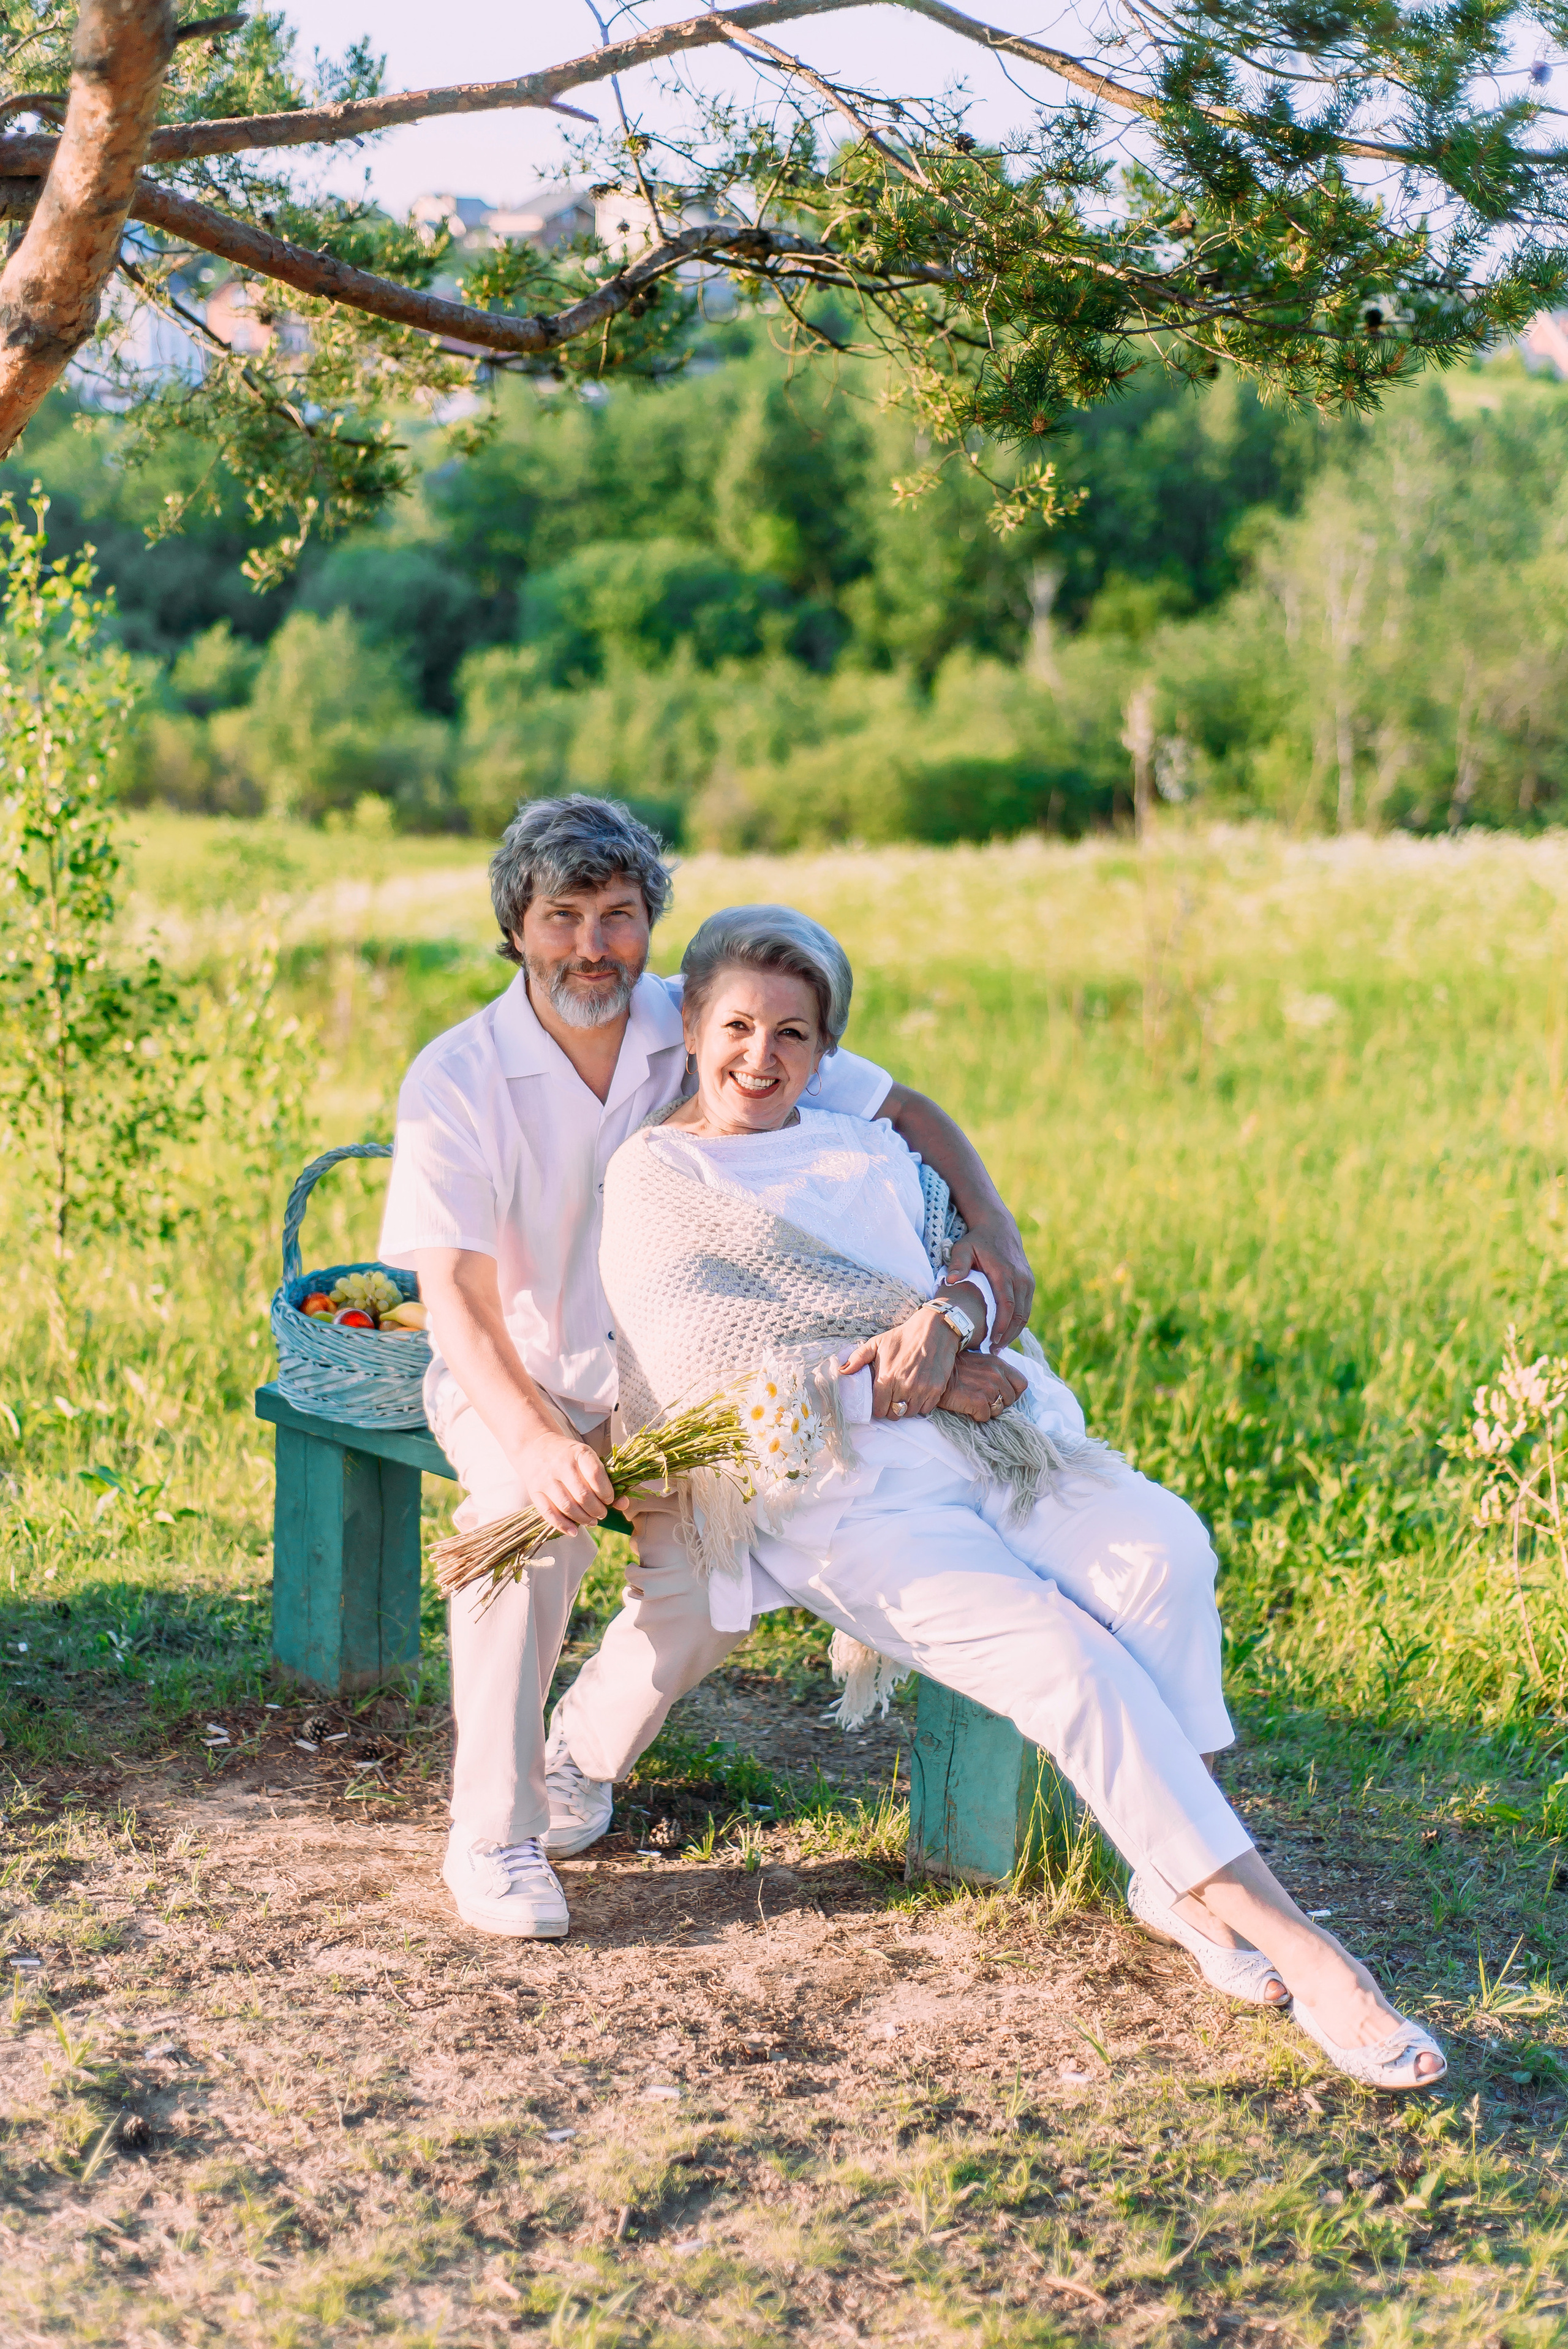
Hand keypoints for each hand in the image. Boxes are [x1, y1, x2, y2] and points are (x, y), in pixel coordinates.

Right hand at [517, 1431, 613, 1534]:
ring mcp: (546, 1479)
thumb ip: (606, 1479)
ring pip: (568, 1507)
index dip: (606, 1492)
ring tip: (592, 1521)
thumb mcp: (588, 1458)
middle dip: (597, 1510)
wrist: (536, 1446)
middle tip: (602, 1514)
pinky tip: (574, 1531)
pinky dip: (563, 1526)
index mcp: (579, 1453)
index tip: (610, 1499)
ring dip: (584, 1519)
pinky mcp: (535, 1492)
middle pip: (583, 1495)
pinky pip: (549, 1514)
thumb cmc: (569, 1455)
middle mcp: (562, 1465)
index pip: (596, 1475)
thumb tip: (624, 1504)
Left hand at [841, 1297, 970, 1418]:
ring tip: (905, 1397)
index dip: (878, 1408)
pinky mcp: (937, 1389)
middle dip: (891, 1410)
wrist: (933, 1328)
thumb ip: (858, 1359)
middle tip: (892, 1400)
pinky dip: (921, 1405)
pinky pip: (926, 1409)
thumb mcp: (877, 1343)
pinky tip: (918, 1394)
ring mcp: (922, 1389)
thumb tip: (842, 1372)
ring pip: (910, 1413)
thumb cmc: (903, 1336)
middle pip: (894, 1414)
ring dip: (906, 1408)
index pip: (879, 1409)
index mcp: (887, 1377)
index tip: (880, 1402)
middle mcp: (904, 1386)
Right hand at [937, 1350, 1028, 1422]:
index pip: (1022, 1384)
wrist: (933, 1373)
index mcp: (999, 1364)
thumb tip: (1006, 1384)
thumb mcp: (980, 1362)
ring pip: (998, 1411)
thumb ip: (995, 1370)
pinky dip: (976, 1415)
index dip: (1014, 1392)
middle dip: (998, 1403)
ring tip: (973, 1402)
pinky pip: (985, 1417)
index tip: (1001, 1394)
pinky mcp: (977, 1401)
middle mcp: (996, 1375)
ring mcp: (988, 1388)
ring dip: (987, 1410)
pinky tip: (966, 1406)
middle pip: (1010, 1400)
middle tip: (983, 1399)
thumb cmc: (956, 1369)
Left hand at [947, 1208, 1035, 1349]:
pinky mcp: (1029, 1282)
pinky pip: (1026, 1308)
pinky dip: (1018, 1322)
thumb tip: (951, 1281)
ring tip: (999, 1346)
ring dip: (1014, 1332)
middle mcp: (1020, 1278)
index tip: (991, 1342)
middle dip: (1007, 1335)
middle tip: (993, 1351)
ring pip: (1025, 1314)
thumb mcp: (963, 1248)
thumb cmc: (977, 1241)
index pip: (1007, 1305)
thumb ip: (957, 1264)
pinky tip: (1005, 1332)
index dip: (1001, 1326)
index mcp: (1004, 1272)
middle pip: (1019, 1315)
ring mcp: (1027, 1280)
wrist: (998, 1227)